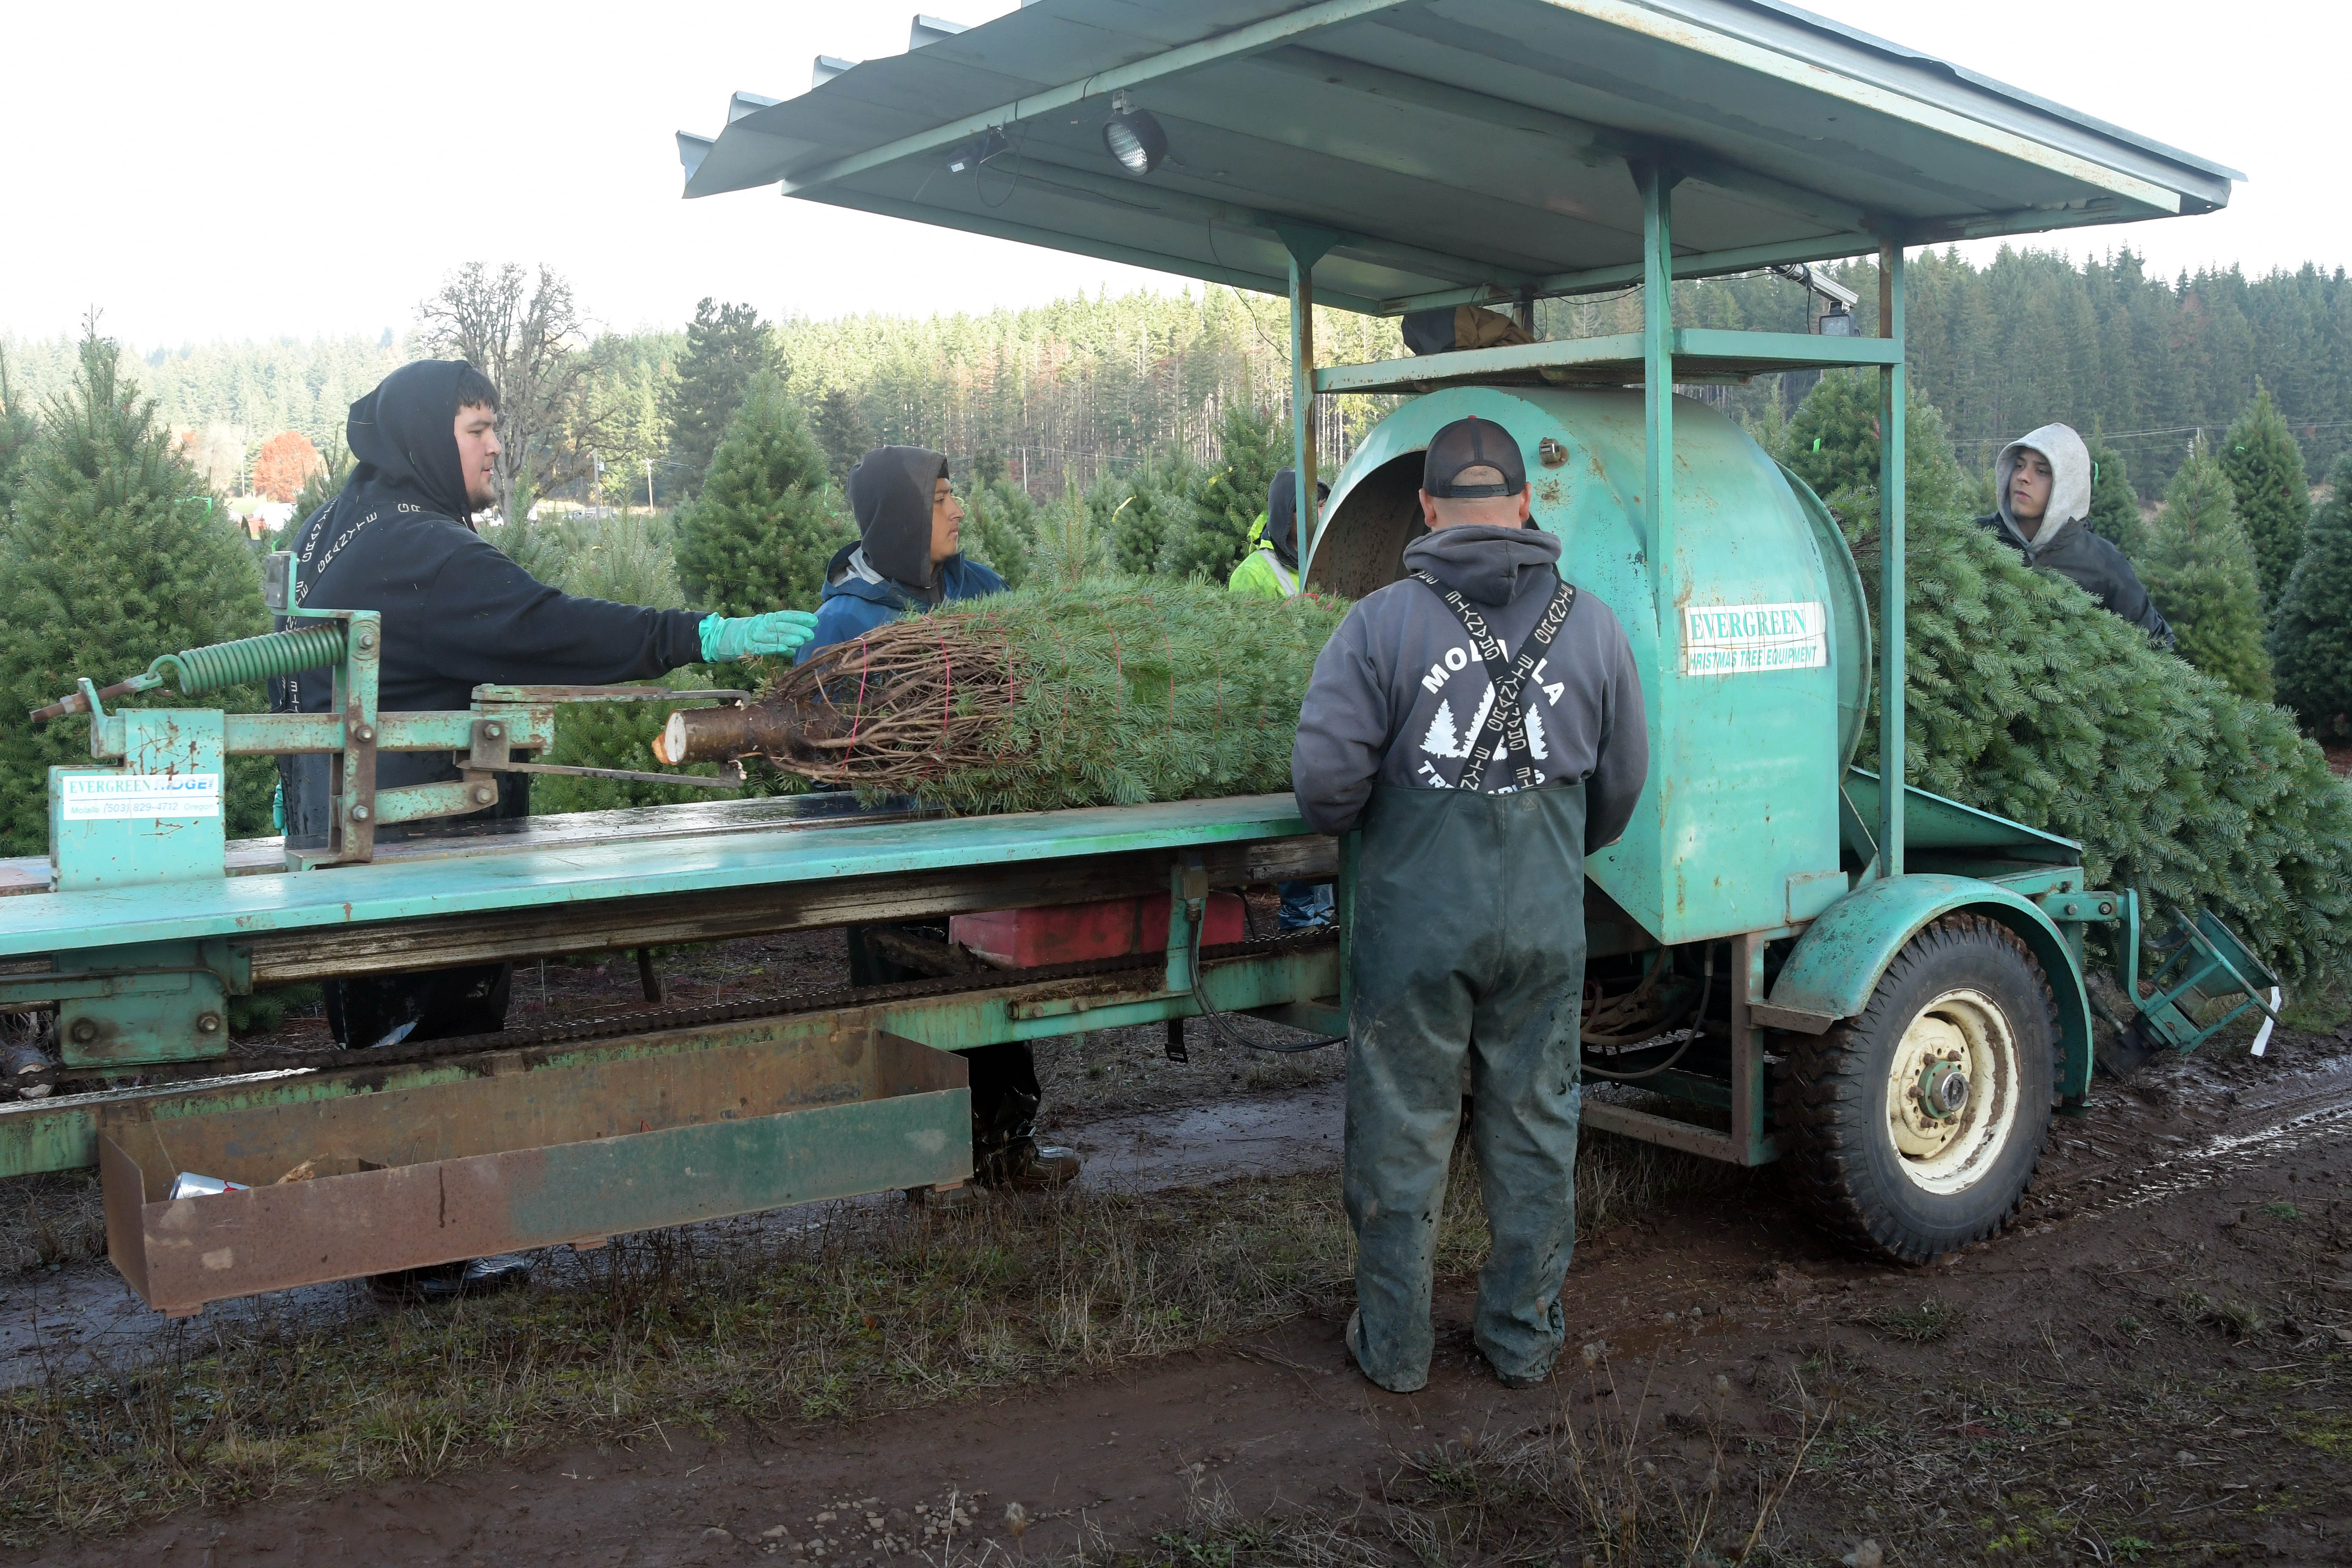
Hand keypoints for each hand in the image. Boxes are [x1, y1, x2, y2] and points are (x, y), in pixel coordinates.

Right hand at [699, 610, 817, 661]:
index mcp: (766, 619)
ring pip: (774, 635)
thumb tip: (795, 649)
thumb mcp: (765, 634)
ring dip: (789, 638)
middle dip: (797, 628)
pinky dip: (775, 648)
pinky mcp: (748, 646)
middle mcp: (761, 624)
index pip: (785, 616)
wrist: (720, 637)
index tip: (813, 620)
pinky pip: (763, 647)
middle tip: (811, 632)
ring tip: (802, 640)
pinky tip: (786, 649)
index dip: (800, 617)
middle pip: (782, 625)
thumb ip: (781, 640)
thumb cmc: (747, 636)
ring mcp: (754, 635)